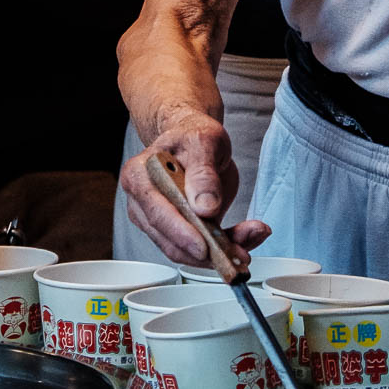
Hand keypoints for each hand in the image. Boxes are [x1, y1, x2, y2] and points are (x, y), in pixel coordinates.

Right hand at [118, 108, 269, 265]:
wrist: (193, 138)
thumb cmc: (192, 136)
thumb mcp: (204, 142)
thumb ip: (204, 173)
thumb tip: (205, 206)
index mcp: (139, 175)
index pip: (157, 212)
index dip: (180, 233)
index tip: (204, 246)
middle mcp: (142, 202)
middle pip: (170, 240)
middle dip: (207, 251)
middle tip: (239, 251)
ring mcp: (157, 220)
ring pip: (186, 251)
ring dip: (220, 252)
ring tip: (249, 240)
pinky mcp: (176, 231)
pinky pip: (198, 249)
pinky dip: (223, 248)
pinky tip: (244, 238)